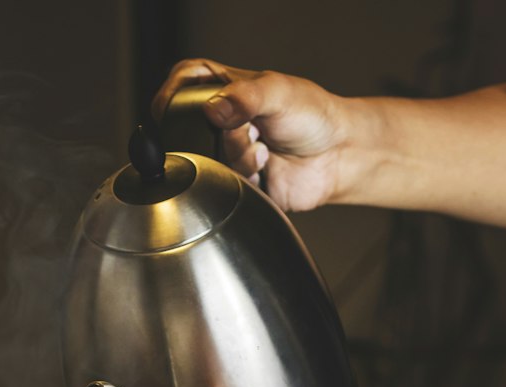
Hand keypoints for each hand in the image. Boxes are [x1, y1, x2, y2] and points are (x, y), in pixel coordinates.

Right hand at [152, 59, 353, 212]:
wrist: (336, 157)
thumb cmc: (314, 116)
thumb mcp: (279, 92)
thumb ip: (245, 97)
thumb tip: (214, 108)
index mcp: (228, 90)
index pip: (187, 81)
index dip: (173, 92)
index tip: (170, 107)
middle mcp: (225, 121)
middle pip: (193, 129)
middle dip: (222, 134)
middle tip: (248, 129)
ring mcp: (229, 151)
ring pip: (209, 160)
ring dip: (238, 157)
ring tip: (263, 151)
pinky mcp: (237, 181)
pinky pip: (224, 186)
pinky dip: (245, 178)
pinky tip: (265, 168)